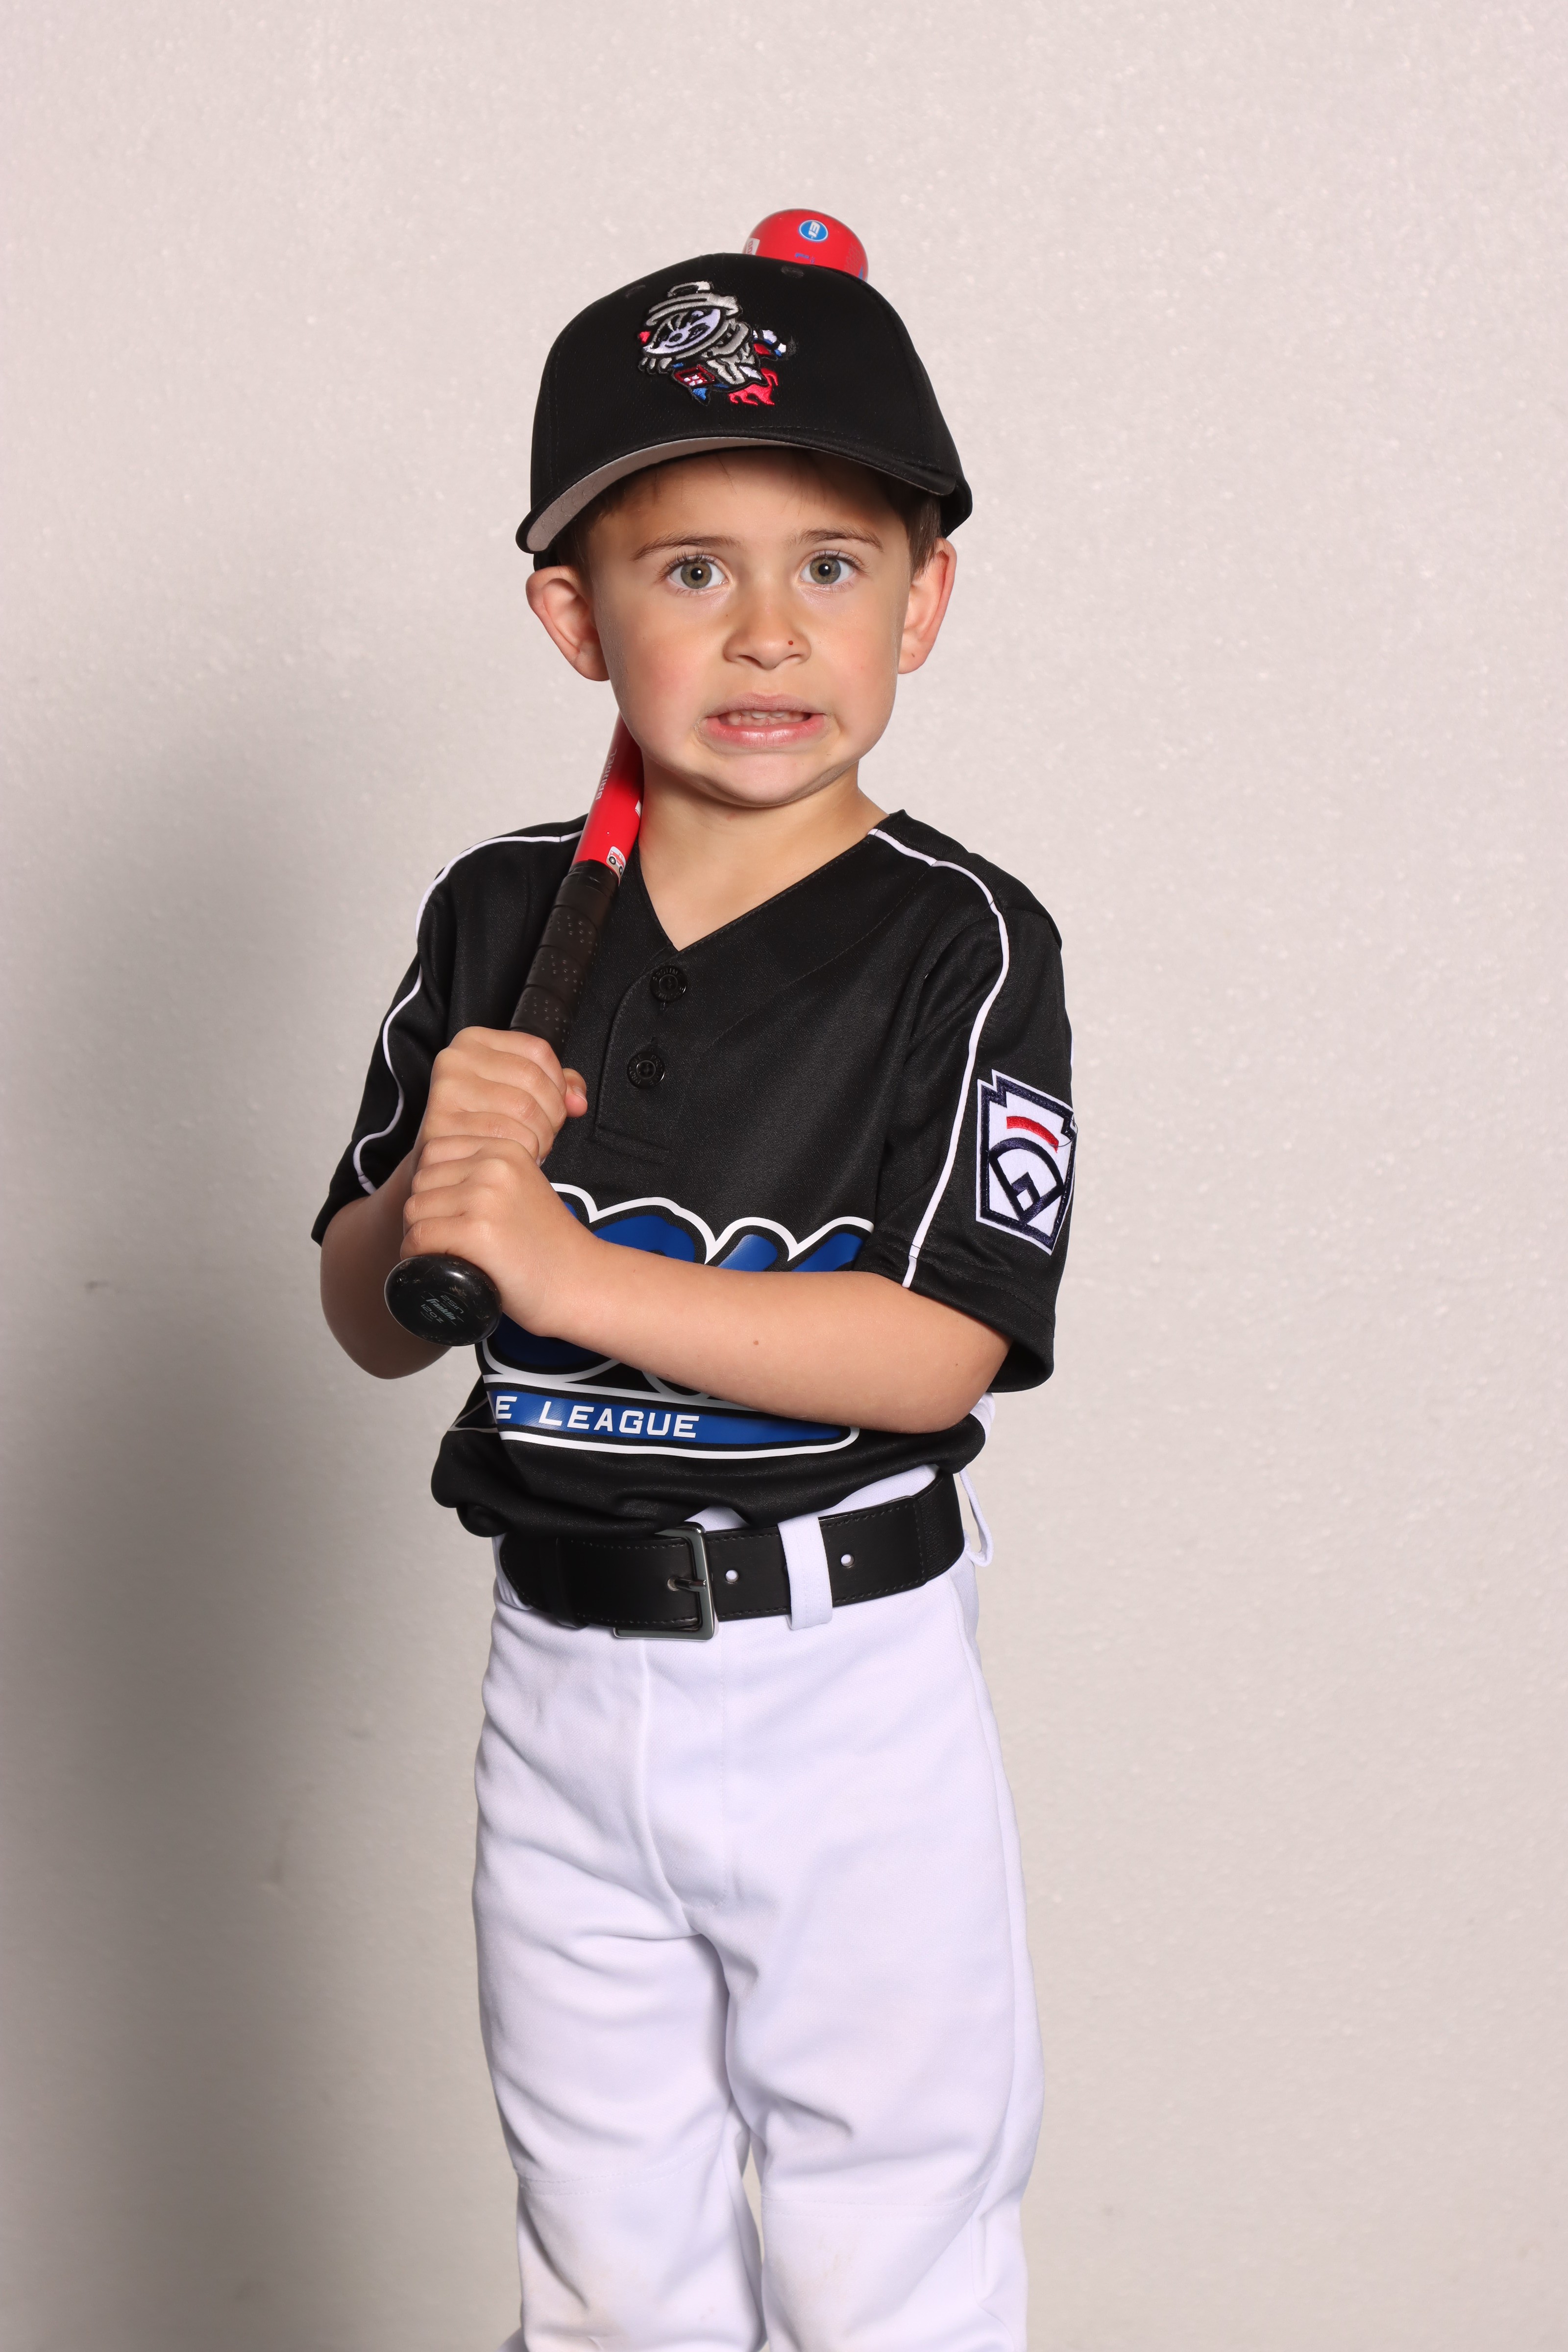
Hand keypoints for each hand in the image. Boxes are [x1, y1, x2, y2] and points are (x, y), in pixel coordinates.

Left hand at [402, 1129, 589, 1332]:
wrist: (580, 1282)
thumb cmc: (546, 1245)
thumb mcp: (521, 1187)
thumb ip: (486, 1174)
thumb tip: (430, 1179)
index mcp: (505, 1149)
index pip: (434, 1151)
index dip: (432, 1186)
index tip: (448, 1212)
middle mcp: (494, 1166)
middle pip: (421, 1180)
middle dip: (424, 1212)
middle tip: (445, 1239)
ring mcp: (485, 1197)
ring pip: (415, 1209)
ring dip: (418, 1235)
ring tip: (444, 1253)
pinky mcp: (477, 1232)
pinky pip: (419, 1238)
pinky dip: (417, 1257)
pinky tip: (436, 1266)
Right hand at [416, 1027, 586, 1169]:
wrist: (442, 1161)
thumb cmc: (482, 1122)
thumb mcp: (516, 1090)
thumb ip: (554, 1085)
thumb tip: (577, 1101)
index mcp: (473, 1041)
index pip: (538, 1050)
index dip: (559, 1083)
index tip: (557, 1105)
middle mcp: (455, 1059)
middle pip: (533, 1080)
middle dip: (553, 1114)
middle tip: (547, 1134)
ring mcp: (446, 1091)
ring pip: (524, 1110)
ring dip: (541, 1137)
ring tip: (533, 1147)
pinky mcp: (442, 1125)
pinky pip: (506, 1138)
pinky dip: (523, 1152)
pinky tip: (515, 1157)